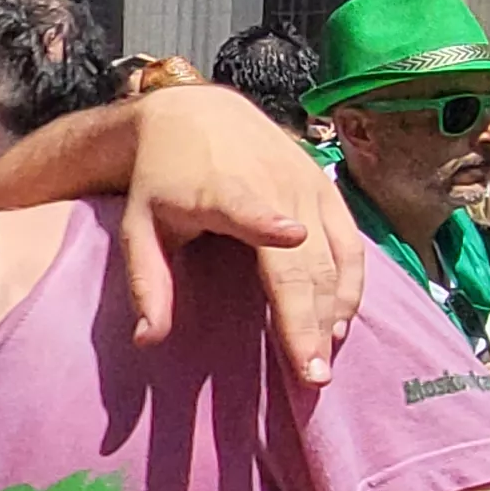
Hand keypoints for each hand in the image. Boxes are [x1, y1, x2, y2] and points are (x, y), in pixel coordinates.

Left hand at [115, 85, 364, 385]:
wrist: (196, 112)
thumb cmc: (163, 179)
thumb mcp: (139, 226)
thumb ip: (147, 282)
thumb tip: (148, 341)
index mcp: (223, 191)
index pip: (249, 208)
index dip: (270, 222)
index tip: (293, 237)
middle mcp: (274, 186)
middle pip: (301, 262)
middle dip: (309, 321)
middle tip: (312, 378)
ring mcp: (307, 186)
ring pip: (333, 257)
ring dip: (335, 310)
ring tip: (325, 358)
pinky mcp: (326, 188)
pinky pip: (350, 243)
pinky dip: (350, 285)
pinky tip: (341, 322)